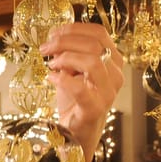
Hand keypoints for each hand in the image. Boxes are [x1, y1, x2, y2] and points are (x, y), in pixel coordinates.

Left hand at [39, 22, 124, 161]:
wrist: (76, 132)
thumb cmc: (75, 100)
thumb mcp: (72, 71)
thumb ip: (69, 54)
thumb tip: (54, 39)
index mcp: (112, 61)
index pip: (99, 33)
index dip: (74, 28)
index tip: (54, 33)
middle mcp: (115, 74)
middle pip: (94, 44)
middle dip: (65, 41)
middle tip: (45, 48)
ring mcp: (108, 92)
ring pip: (92, 62)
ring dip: (65, 58)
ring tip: (50, 64)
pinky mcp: (95, 108)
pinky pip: (81, 88)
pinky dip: (62, 79)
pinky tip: (51, 78)